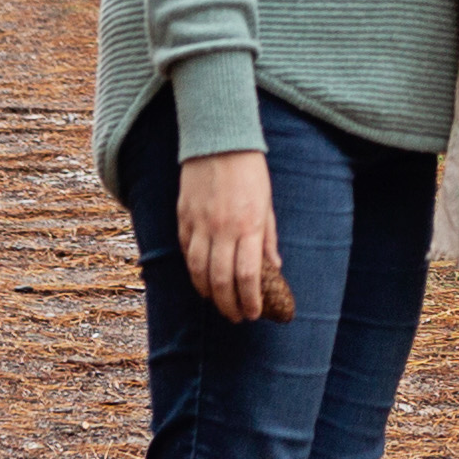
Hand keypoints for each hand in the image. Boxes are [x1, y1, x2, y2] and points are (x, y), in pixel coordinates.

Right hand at [175, 148, 291, 321]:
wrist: (219, 141)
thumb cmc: (250, 172)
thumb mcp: (268, 204)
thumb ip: (268, 238)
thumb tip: (274, 267)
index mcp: (249, 226)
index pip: (247, 275)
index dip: (250, 300)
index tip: (253, 313)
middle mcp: (223, 229)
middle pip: (221, 280)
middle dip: (229, 305)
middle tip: (236, 317)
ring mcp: (200, 223)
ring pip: (198, 270)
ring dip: (208, 293)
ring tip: (218, 303)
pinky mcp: (183, 217)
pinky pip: (186, 251)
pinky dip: (193, 270)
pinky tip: (201, 279)